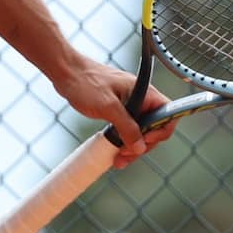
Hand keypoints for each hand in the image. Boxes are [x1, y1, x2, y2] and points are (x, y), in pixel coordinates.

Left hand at [51, 57, 177, 167]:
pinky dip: (123, 141)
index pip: (168, 115)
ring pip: (140, 131)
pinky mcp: (117, 109)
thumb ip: (126, 127)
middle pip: (154, 128)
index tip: (144, 142)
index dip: (160, 132)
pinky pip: (127, 128)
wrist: (64, 71)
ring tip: (119, 160)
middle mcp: (140, 98)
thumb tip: (140, 147)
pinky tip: (116, 153)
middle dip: (142, 145)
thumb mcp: (108, 106)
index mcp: (144, 92)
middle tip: (126, 157)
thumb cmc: (85, 82)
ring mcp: (129, 103)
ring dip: (132, 147)